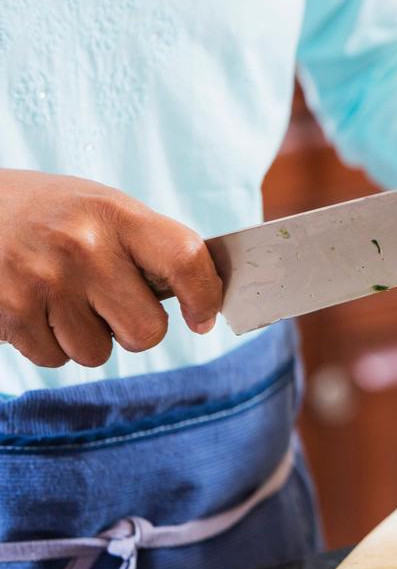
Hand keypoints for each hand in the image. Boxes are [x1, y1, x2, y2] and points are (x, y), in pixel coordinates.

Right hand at [0, 170, 222, 366]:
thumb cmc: (49, 214)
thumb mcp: (102, 210)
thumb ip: (149, 248)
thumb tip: (203, 297)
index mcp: (115, 214)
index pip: (185, 259)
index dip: (205, 297)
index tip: (202, 318)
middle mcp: (82, 246)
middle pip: (146, 331)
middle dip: (136, 330)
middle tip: (114, 308)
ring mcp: (43, 281)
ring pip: (97, 353)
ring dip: (86, 338)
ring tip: (64, 299)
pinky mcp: (9, 312)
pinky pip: (54, 358)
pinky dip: (50, 343)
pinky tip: (35, 306)